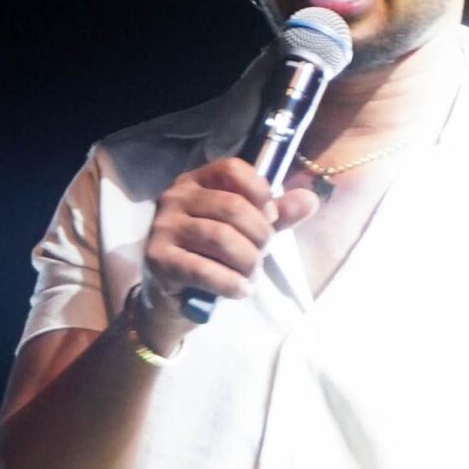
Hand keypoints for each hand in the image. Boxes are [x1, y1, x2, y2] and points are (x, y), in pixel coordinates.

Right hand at [137, 157, 317, 343]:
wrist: (172, 298)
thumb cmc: (211, 258)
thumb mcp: (245, 232)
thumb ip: (275, 216)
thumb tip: (310, 200)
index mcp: (196, 182)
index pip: (232, 169)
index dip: (260, 193)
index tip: (270, 219)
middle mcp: (175, 198)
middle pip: (232, 207)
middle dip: (260, 236)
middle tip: (262, 256)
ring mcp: (163, 228)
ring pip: (220, 238)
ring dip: (247, 262)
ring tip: (250, 275)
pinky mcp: (158, 259)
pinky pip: (203, 270)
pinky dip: (231, 283)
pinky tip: (241, 290)